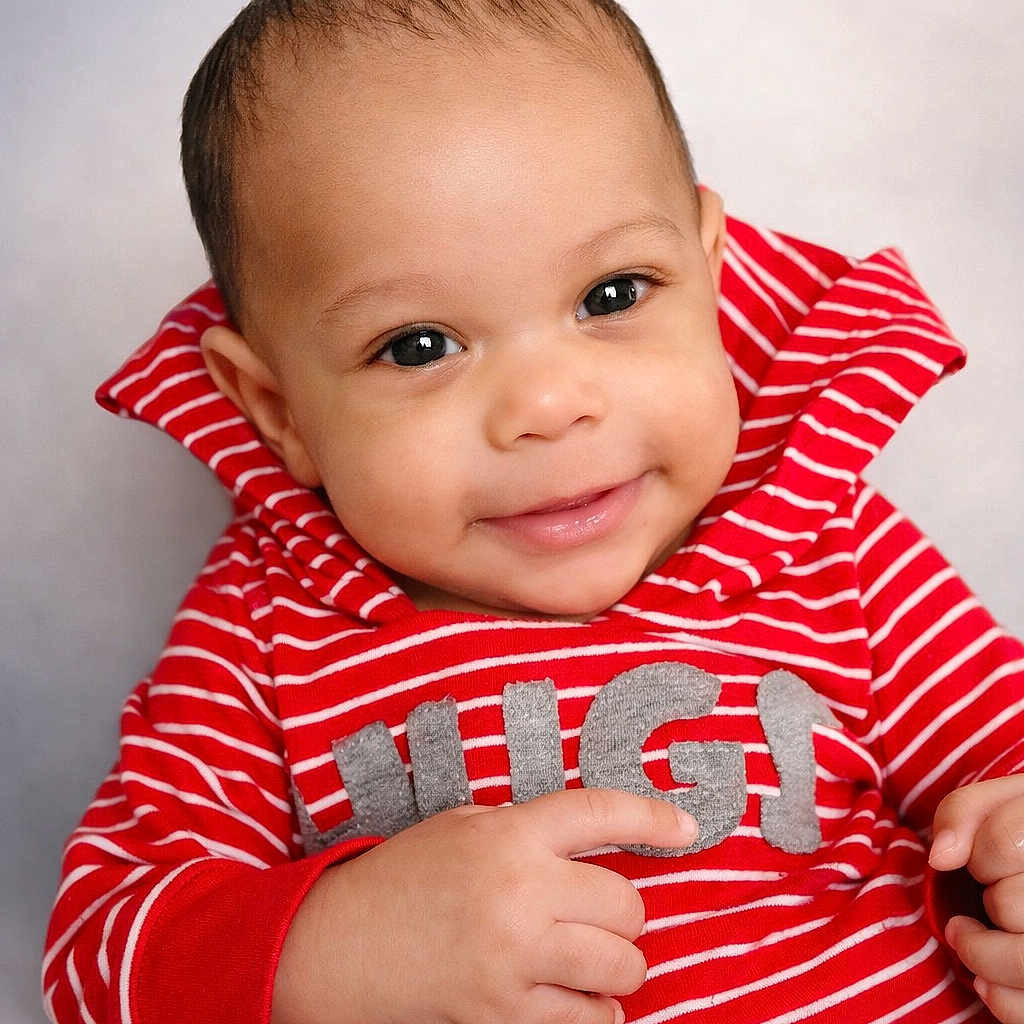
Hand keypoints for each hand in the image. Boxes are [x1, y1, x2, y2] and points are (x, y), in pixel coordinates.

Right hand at [272, 788, 696, 1023]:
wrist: (338, 944)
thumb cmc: (403, 877)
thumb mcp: (461, 828)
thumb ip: (524, 831)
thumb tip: (589, 850)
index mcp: (509, 834)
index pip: (599, 813)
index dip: (653, 819)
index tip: (689, 829)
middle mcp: (520, 891)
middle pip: (626, 905)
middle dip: (624, 914)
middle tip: (600, 918)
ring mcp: (513, 957)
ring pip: (621, 968)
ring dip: (619, 967)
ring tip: (593, 960)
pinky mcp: (501, 1013)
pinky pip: (587, 1023)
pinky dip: (595, 1014)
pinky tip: (577, 1001)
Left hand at [929, 776, 1023, 1022]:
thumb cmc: (1023, 830)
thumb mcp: (999, 805)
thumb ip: (963, 812)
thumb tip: (942, 857)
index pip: (1003, 843)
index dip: (979, 854)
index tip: (984, 863)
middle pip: (1009, 906)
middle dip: (985, 900)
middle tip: (986, 897)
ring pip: (1022, 962)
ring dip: (978, 953)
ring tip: (966, 937)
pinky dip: (999, 998)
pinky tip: (988, 979)